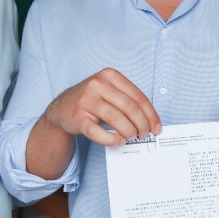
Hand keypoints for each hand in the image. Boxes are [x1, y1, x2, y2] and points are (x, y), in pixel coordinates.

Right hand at [44, 68, 159, 146]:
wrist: (62, 108)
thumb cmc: (92, 101)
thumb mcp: (109, 92)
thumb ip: (128, 101)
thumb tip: (151, 121)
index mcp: (110, 76)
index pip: (138, 96)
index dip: (150, 114)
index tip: (156, 127)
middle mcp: (97, 85)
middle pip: (129, 107)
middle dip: (142, 124)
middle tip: (145, 134)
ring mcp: (86, 100)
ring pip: (116, 119)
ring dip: (129, 131)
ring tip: (132, 137)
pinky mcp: (78, 117)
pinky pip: (98, 132)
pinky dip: (112, 139)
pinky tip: (119, 141)